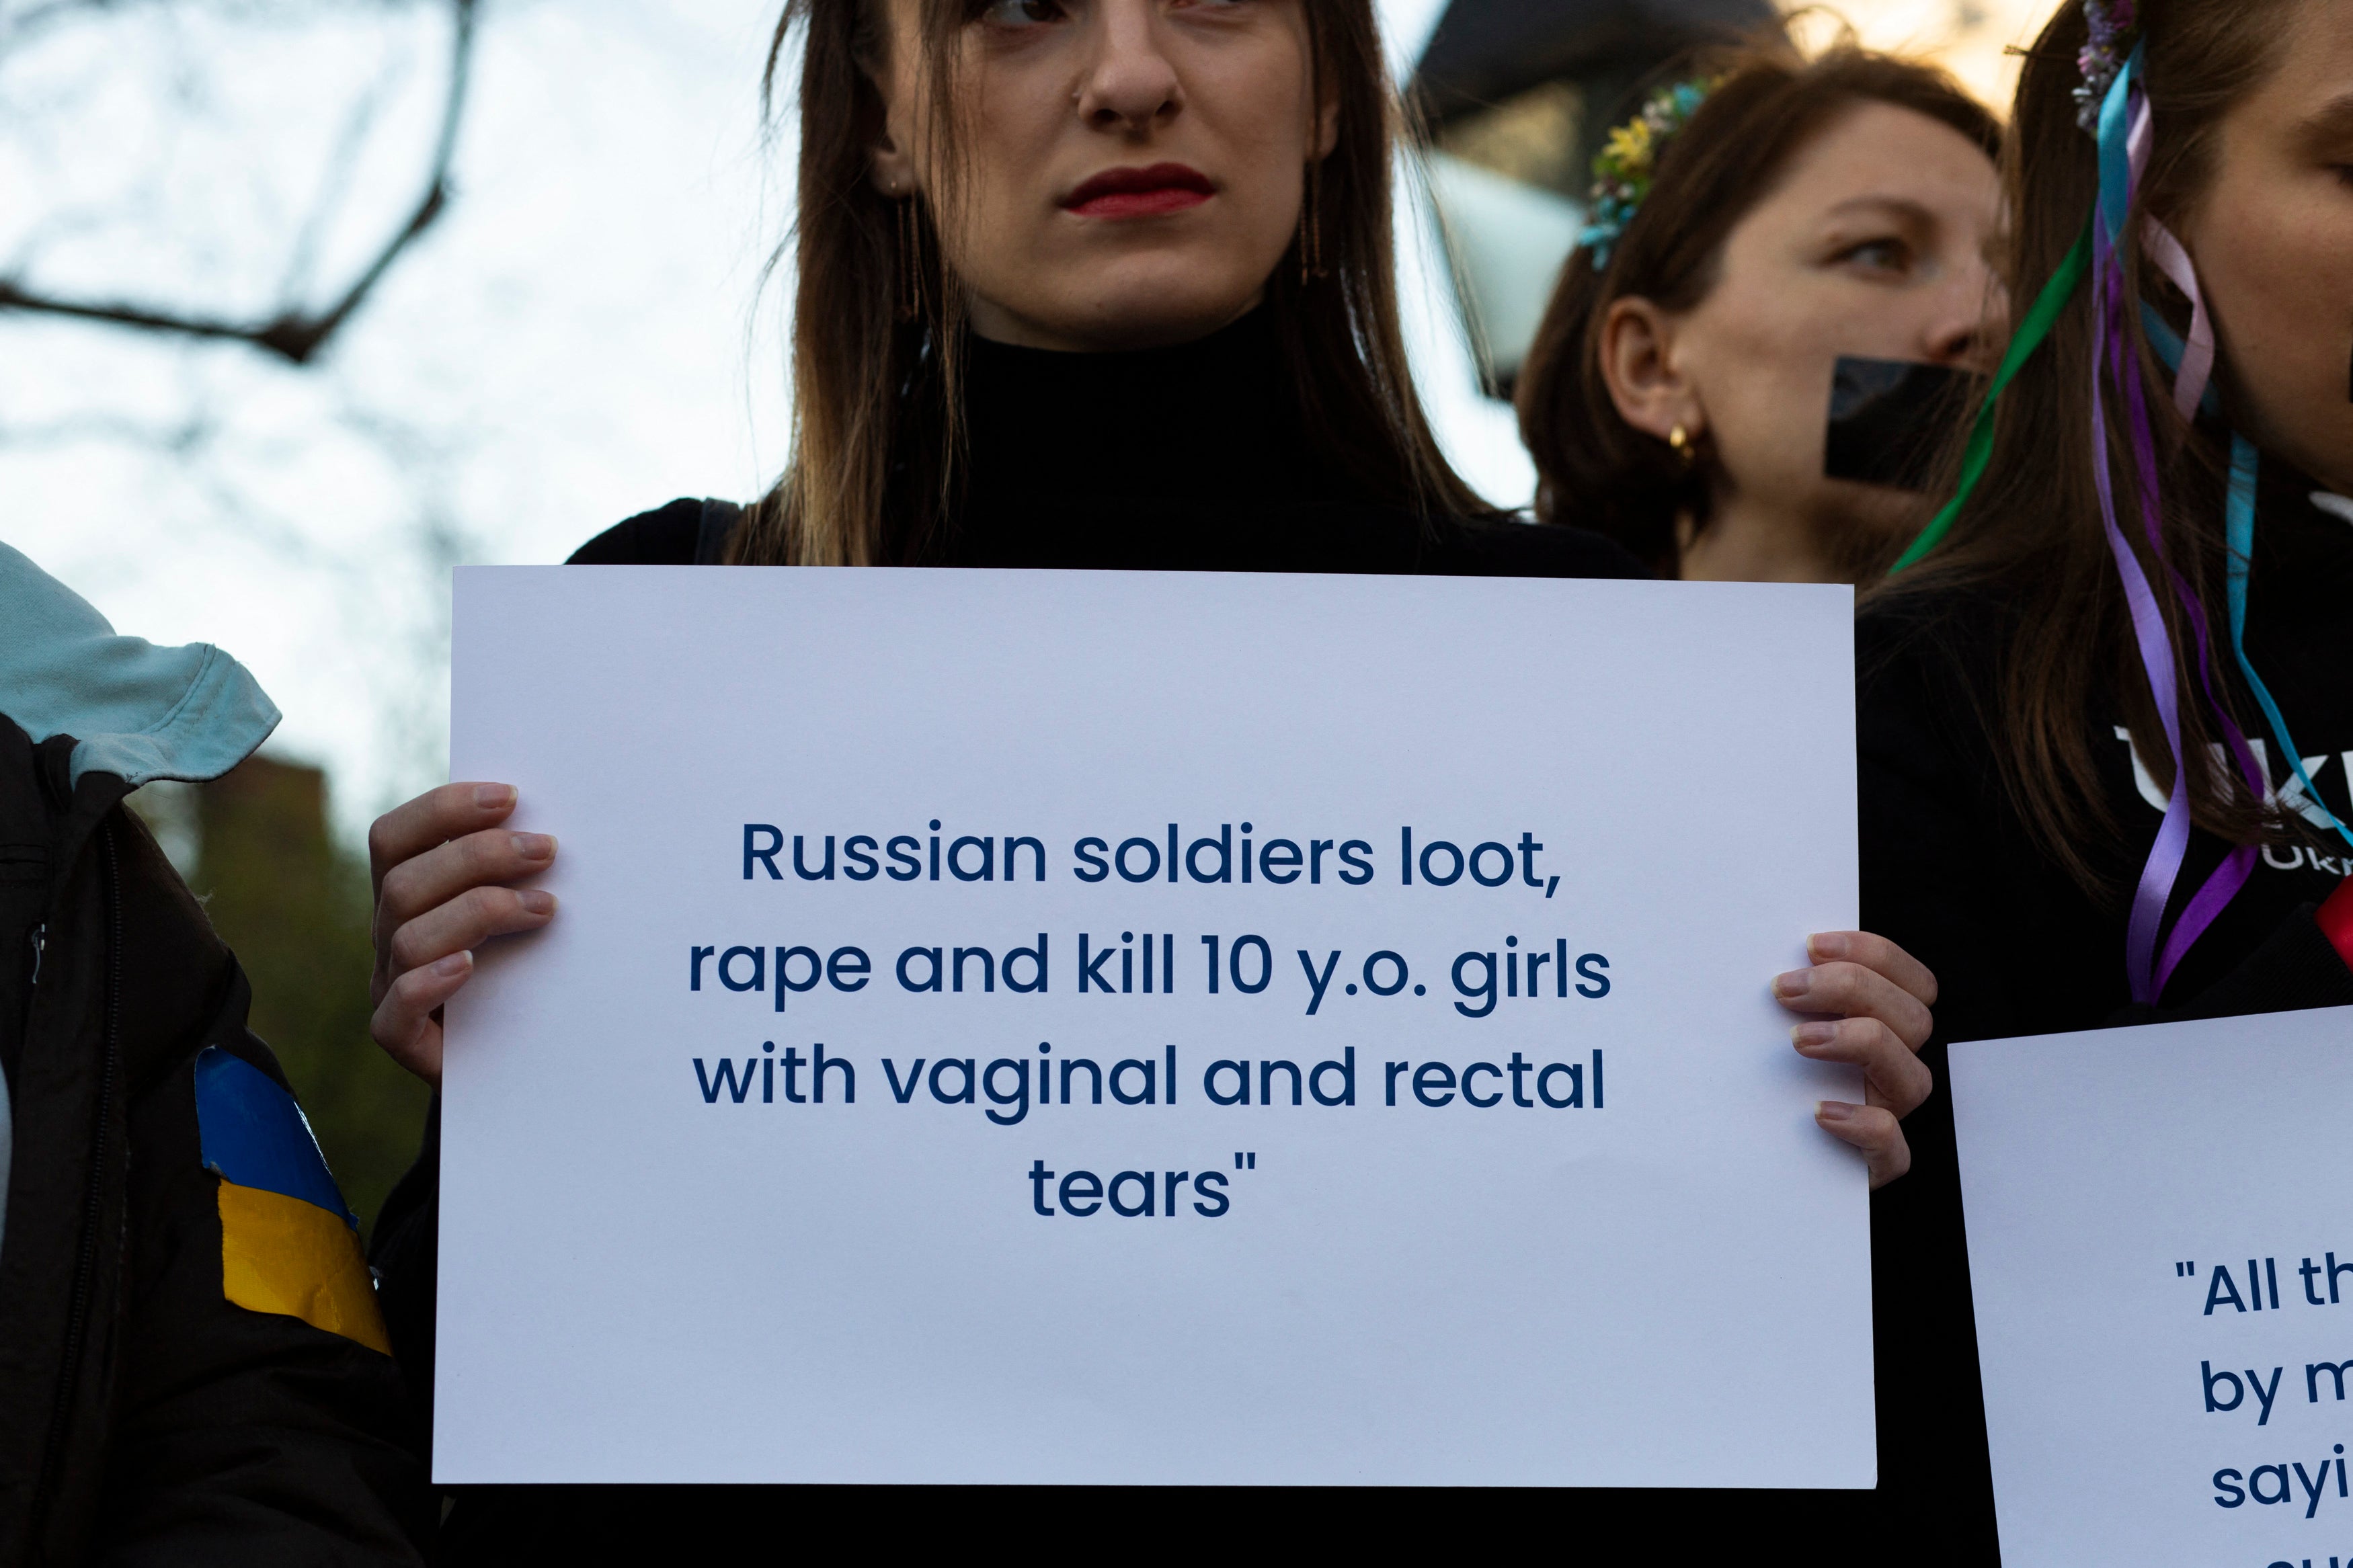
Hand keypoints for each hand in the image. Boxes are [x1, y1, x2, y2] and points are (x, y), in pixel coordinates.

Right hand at [368, 782, 557, 1089]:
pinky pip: (394, 1011)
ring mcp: (389, 988)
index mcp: (407, 893)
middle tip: (547, 850)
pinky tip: (469, 966)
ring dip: (478, 912)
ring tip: (545, 909)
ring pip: (407, 938)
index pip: (394, 837)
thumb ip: (516, 869)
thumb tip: (554, 822)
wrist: (516, 1060)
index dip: (443, 809)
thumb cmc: (522, 971)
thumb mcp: (517, 912)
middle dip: (478, 856)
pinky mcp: (403, 1040)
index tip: (511, 798)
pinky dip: (429, 982)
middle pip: (403, 881)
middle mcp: (389, 935)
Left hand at [1774, 931, 1936, 1188]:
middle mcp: (1894, 1071)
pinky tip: (1819, 1112)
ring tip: (1797, 1040)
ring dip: (1859, 1044)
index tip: (1810, 945)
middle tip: (1785, 988)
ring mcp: (1890, 1117)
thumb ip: (1792, 996)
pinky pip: (1893, 1147)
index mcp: (1886, 1029)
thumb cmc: (1764, 1082)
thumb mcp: (1777, 1031)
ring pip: (1915, 1078)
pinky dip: (1862, 1124)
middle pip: (1915, 1019)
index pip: (1913, 983)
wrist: (1753, 1162)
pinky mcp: (1875, 1165)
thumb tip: (1764, 956)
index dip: (1874, 955)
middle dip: (1853, 988)